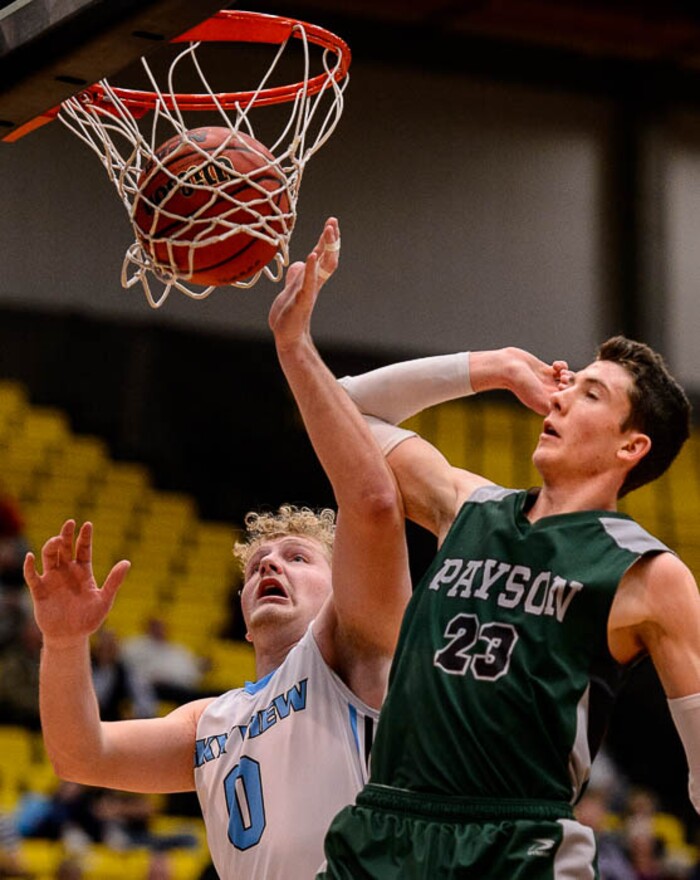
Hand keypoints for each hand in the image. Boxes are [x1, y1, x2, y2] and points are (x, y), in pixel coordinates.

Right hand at [24, 520, 129, 645]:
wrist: (70, 637)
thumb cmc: (89, 619)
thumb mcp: (105, 600)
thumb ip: (114, 581)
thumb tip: (127, 562)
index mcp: (83, 571)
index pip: (83, 549)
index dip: (84, 537)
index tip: (87, 524)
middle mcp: (67, 571)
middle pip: (65, 548)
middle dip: (66, 535)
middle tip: (70, 523)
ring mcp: (52, 579)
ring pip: (49, 557)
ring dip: (51, 546)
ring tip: (56, 540)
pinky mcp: (39, 591)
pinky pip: (32, 576)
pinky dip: (30, 566)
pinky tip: (31, 557)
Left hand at [269, 217, 339, 350]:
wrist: (288, 337)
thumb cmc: (288, 316)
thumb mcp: (290, 290)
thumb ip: (296, 276)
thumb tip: (299, 263)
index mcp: (312, 280)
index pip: (323, 255)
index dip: (327, 239)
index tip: (331, 223)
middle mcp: (314, 283)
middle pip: (327, 256)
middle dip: (330, 238)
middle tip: (333, 221)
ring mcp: (309, 290)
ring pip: (322, 266)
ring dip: (325, 247)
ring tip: (328, 230)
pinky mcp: (302, 300)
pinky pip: (309, 282)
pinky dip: (311, 268)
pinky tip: (312, 255)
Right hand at [504, 348, 568, 414]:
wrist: (507, 368)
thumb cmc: (521, 385)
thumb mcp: (539, 400)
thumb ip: (554, 407)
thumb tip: (569, 412)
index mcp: (545, 404)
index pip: (566, 404)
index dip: (569, 395)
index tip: (562, 388)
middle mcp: (547, 395)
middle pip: (568, 391)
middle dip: (569, 383)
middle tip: (562, 378)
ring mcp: (547, 382)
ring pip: (567, 379)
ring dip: (567, 374)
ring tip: (561, 372)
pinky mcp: (546, 370)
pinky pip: (562, 369)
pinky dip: (562, 366)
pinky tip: (555, 365)